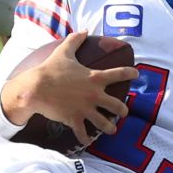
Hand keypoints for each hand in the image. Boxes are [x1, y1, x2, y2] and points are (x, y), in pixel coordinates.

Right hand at [1, 32, 137, 145]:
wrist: (36, 88)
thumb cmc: (50, 69)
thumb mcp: (64, 52)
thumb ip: (76, 40)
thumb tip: (85, 30)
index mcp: (94, 78)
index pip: (119, 74)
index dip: (130, 73)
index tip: (136, 74)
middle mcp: (94, 95)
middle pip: (117, 106)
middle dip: (123, 110)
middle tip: (124, 112)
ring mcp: (85, 109)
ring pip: (104, 123)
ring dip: (110, 128)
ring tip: (112, 130)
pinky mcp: (74, 119)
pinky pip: (83, 133)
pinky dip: (86, 139)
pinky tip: (88, 142)